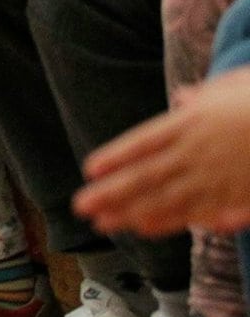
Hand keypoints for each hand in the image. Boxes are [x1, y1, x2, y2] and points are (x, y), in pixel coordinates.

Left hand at [77, 66, 249, 235]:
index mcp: (191, 122)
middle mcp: (197, 151)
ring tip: (107, 223)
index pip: (143, 142)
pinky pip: (200, 211)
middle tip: (82, 207)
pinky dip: (174, 220)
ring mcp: (217, 175)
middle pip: (146, 175)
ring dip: (133, 211)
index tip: (90, 170)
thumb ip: (204, 99)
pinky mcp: (237, 194)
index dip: (116, 157)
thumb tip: (183, 99)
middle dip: (112, 192)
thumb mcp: (235, 87)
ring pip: (167, 197)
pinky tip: (149, 229)